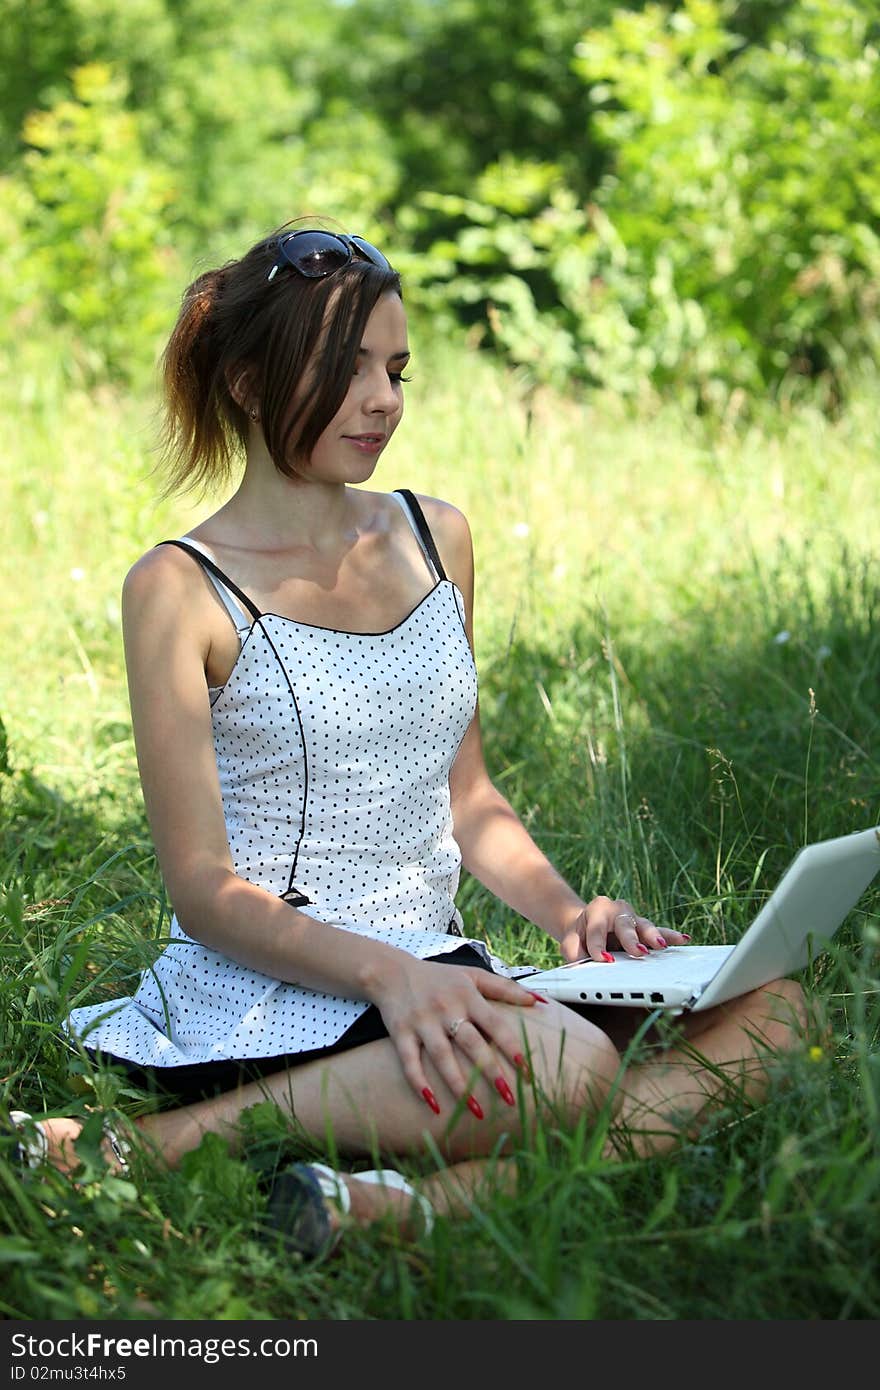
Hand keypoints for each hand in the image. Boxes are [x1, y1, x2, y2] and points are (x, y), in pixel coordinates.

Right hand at [370, 957, 539, 1116]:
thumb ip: (506, 988)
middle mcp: (446, 1009)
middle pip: (471, 1043)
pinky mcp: (400, 1032)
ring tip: (477, 1112)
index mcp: (468, 996)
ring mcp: (422, 1021)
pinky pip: (409, 1061)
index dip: (511, 1047)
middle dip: (490, 1072)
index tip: (527, 1071)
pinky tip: (433, 1105)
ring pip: (442, 1056)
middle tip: (510, 1099)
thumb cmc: (440, 977)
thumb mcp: (473, 975)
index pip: (495, 1024)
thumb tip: (539, 1000)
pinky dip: (419, 1083)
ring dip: (459, 1085)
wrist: (391, 970)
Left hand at [558, 896, 689, 963]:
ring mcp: (633, 919)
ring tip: (661, 946)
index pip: (597, 929)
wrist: (587, 926)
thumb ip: (573, 951)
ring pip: (645, 926)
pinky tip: (682, 940)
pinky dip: (670, 937)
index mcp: (598, 909)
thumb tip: (584, 963)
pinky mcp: (644, 929)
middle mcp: (618, 910)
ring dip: (653, 937)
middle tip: (637, 950)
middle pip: (624, 924)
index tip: (601, 959)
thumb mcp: (570, 941)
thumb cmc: (580, 935)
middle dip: (630, 938)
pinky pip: (660, 932)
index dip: (597, 946)